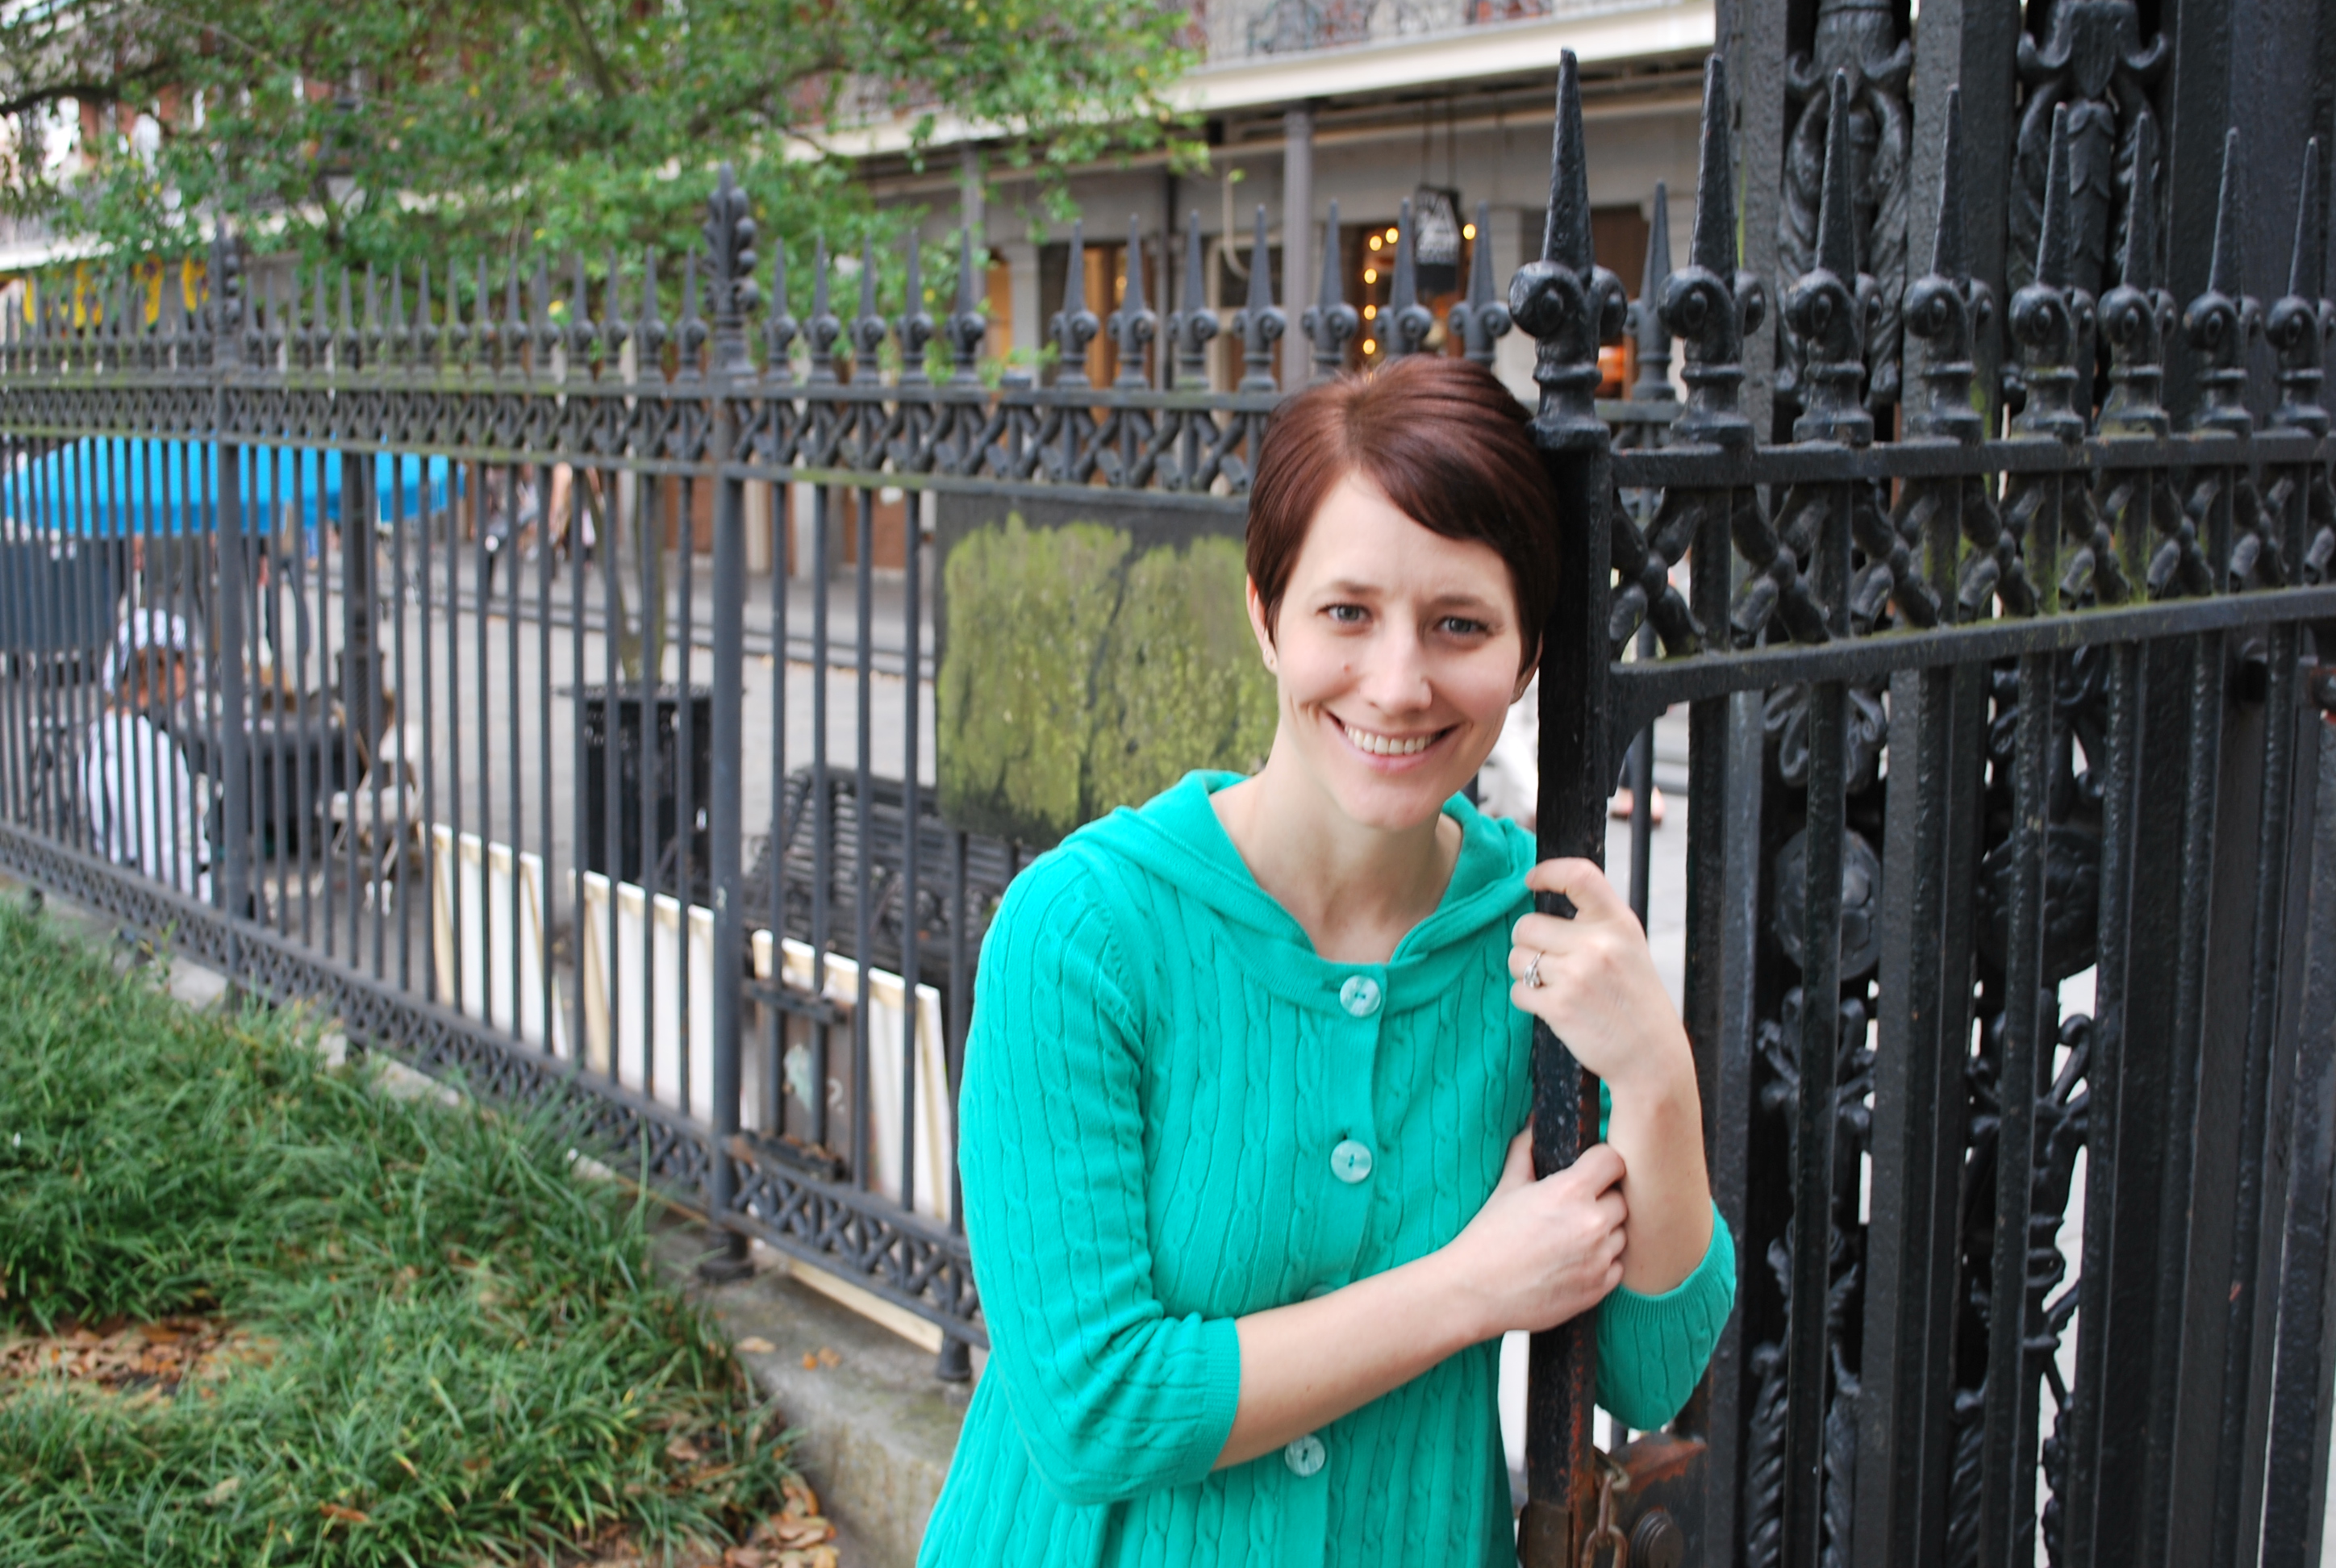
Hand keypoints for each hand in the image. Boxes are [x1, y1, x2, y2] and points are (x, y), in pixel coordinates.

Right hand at [1442, 1131, 1626, 1340]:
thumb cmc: (1487, 1238)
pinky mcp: (1599, 1288)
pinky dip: (1602, 1263)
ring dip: (1604, 1233)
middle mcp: (1592, 1223)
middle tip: (1575, 1208)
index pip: (1614, 1161)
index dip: (1603, 1163)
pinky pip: (1617, 1266)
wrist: (1476, 1291)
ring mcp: (1599, 1258)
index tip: (1593, 1170)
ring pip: (1621, 1234)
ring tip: (1571, 1238)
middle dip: (1603, 1200)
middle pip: (1621, 1199)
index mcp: (1570, 1191)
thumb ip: (1525, 1151)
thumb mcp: (1507, 1187)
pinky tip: (1573, 1262)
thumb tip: (1534, 1125)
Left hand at [1506, 858, 1691, 1096]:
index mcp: (1619, 923)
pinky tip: (1554, 1008)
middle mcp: (1598, 944)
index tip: (1531, 880)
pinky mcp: (1559, 1007)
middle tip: (1549, 962)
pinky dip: (1528, 999)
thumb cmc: (1635, 1000)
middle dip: (1528, 943)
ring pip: (1517, 957)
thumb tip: (1539, 898)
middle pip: (1527, 925)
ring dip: (1525, 972)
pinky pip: (1518, 990)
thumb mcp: (1629, 948)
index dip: (1548, 872)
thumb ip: (1595, 924)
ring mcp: (1577, 975)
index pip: (1580, 876)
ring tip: (1556, 986)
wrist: (1652, 1057)